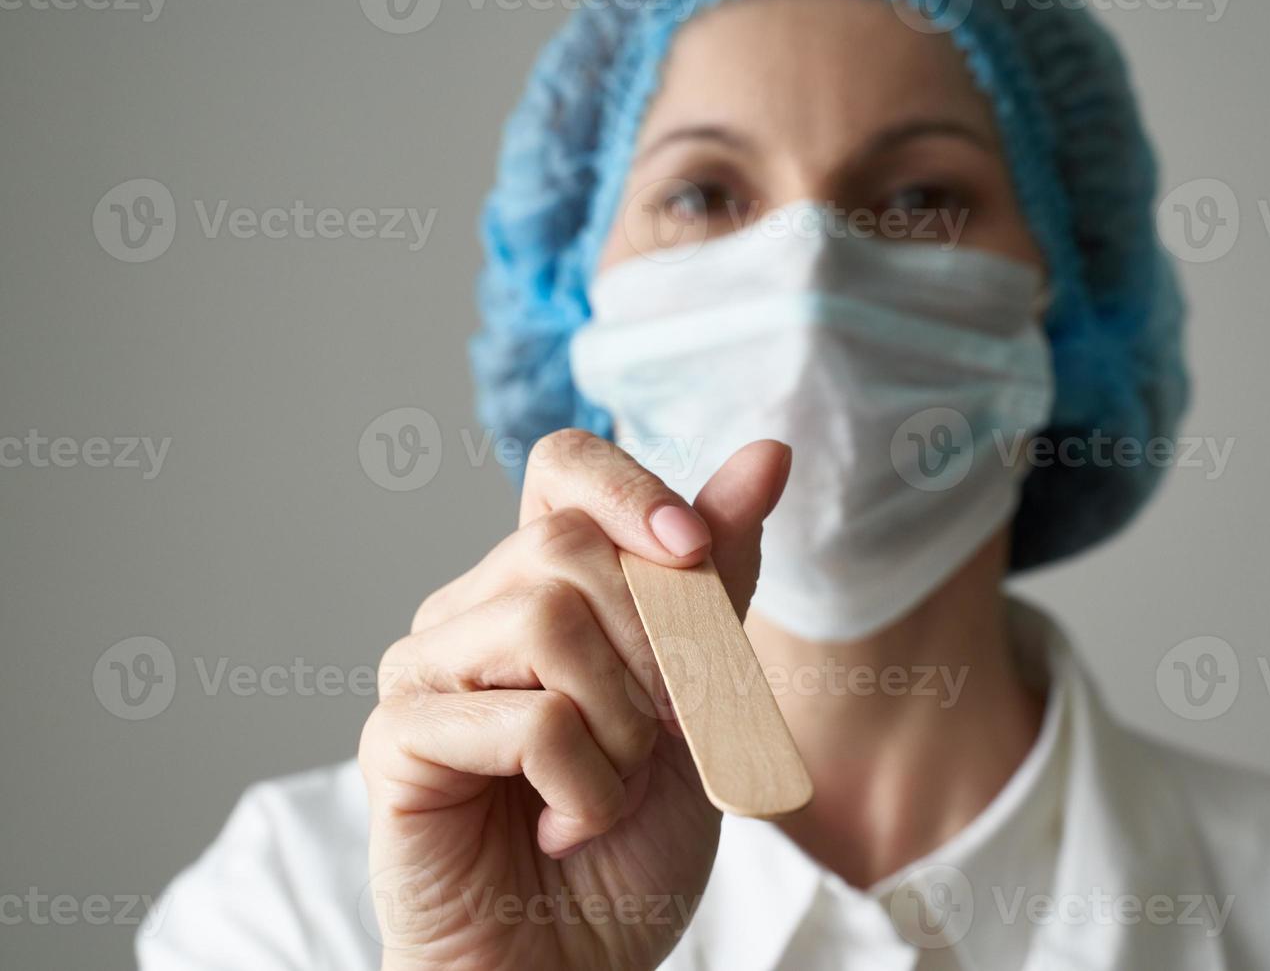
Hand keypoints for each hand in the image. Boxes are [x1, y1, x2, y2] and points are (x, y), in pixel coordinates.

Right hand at [358, 429, 790, 970]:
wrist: (576, 966)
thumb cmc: (632, 841)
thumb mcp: (702, 699)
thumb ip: (716, 582)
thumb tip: (768, 454)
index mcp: (538, 586)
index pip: (564, 465)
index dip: (636, 494)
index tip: (695, 557)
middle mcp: (471, 611)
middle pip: (568, 546)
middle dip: (655, 651)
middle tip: (658, 737)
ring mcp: (424, 671)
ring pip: (548, 619)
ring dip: (622, 727)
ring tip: (607, 789)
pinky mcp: (397, 741)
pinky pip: (527, 717)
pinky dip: (585, 786)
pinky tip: (566, 828)